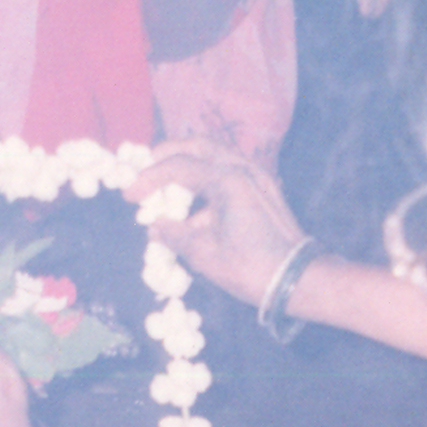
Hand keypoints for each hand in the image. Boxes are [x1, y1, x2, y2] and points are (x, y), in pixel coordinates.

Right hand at [124, 142, 308, 306]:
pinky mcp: (263, 191)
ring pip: (215, 157)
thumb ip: (175, 234)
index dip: (149, 179)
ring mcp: (257, 178)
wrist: (297, 280)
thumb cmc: (252, 268)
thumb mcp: (204, 254)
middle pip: (198, 146)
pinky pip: (229, 174)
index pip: (178, 167)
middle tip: (146, 168)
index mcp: (228, 180)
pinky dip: (207, 184)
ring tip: (167, 187)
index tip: (129, 195)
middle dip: (168, 154)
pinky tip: (194, 210)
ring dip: (188, 167)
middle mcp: (244, 170)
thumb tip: (156, 227)